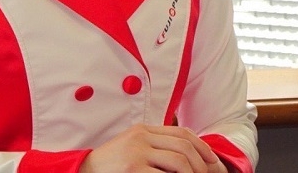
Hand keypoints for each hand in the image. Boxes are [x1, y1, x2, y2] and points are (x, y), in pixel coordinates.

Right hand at [79, 124, 227, 172]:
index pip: (181, 133)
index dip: (202, 146)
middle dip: (202, 163)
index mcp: (143, 129)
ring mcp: (137, 153)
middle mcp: (141, 137)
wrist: (84, 170)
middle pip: (184, 147)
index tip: (212, 160)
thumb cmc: (111, 164)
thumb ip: (153, 145)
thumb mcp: (132, 146)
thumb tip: (185, 155)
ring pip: (179, 161)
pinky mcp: (134, 170)